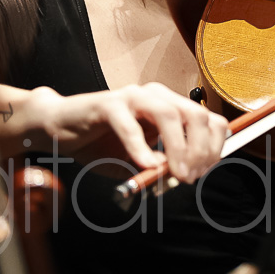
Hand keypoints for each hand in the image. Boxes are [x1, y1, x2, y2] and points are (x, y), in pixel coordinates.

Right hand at [0, 82, 228, 182]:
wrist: (60, 129)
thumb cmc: (102, 144)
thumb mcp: (139, 162)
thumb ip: (161, 168)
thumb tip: (183, 176)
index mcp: (170, 106)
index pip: (210, 119)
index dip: (214, 147)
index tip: (205, 173)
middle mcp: (156, 96)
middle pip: (196, 115)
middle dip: (201, 150)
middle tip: (191, 177)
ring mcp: (133, 97)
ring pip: (169, 115)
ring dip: (178, 148)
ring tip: (176, 174)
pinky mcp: (108, 104)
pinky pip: (130, 126)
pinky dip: (141, 149)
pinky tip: (145, 167)